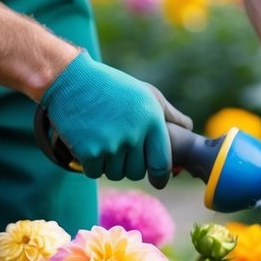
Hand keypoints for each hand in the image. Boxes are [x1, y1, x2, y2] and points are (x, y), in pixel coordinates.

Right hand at [40, 52, 191, 186]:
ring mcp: (111, 145)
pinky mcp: (89, 152)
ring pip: (116, 174)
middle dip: (130, 165)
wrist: (71, 80)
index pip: (162, 164)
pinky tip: (89, 144)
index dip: (161, 177)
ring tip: (104, 142)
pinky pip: (95, 173)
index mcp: (152, 121)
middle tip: (120, 148)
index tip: (158, 180)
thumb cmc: (113, 87)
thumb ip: (170, 115)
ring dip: (109, 165)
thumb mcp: (147, 94)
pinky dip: (91, 164)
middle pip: (137, 172)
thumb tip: (189, 129)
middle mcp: (134, 135)